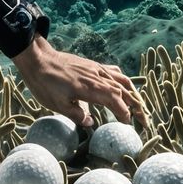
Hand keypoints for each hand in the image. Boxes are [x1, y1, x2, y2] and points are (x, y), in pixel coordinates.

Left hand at [12, 34, 142, 127]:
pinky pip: (113, 71)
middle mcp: (97, 77)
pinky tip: (123, 86)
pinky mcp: (92, 65)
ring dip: (133, 93)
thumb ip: (77, 114)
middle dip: (136, 107)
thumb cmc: (45, 83)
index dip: (125, 113)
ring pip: (122, 80)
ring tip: (139, 106)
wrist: (38, 59)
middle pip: (124, 91)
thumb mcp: (57, 105)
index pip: (116, 101)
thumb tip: (91, 122)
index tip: (129, 124)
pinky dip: (122, 80)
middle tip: (144, 121)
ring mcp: (96, 69)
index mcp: (90, 89)